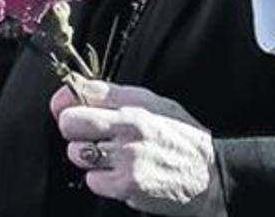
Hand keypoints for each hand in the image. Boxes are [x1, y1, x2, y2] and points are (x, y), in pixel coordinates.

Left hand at [50, 79, 225, 215]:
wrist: (210, 176)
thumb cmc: (180, 137)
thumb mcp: (153, 103)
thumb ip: (114, 95)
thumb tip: (76, 89)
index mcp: (133, 104)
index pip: (83, 92)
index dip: (66, 102)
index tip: (64, 108)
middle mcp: (129, 128)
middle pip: (70, 123)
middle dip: (72, 130)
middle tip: (87, 136)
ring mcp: (127, 157)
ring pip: (77, 154)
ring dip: (88, 158)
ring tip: (111, 157)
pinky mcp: (127, 185)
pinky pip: (92, 180)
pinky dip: (101, 180)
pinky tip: (119, 174)